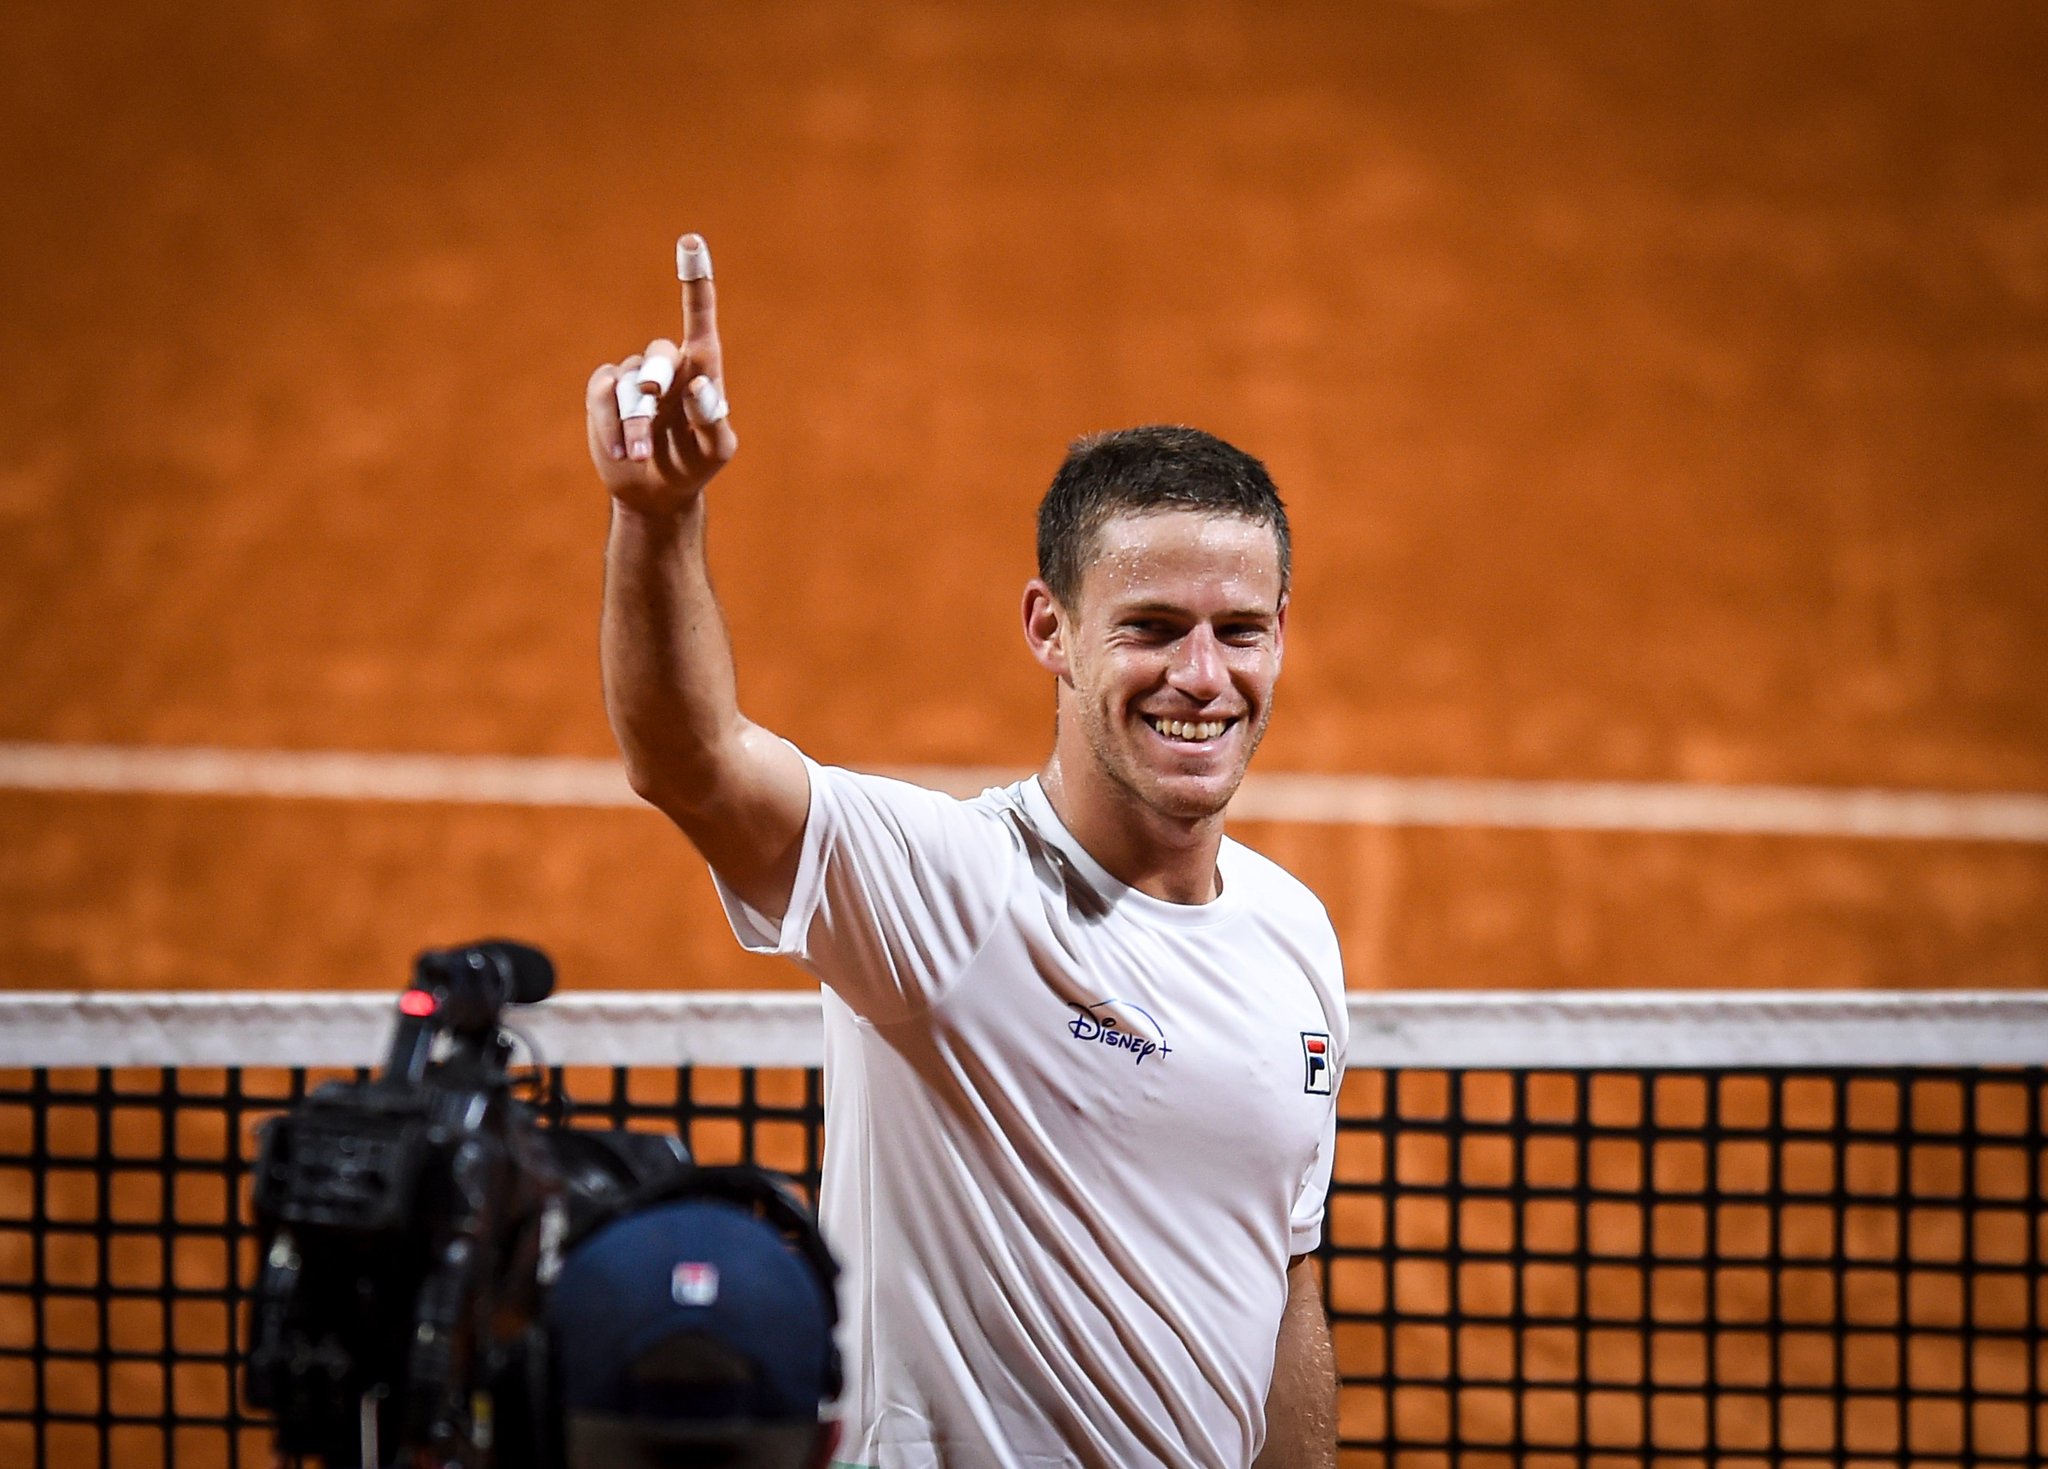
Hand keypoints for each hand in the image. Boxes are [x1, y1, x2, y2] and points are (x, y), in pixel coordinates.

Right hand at [585, 233, 738, 513]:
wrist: (656, 491)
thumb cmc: (694, 464)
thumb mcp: (716, 450)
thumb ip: (714, 420)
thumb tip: (700, 386)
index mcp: (701, 368)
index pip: (699, 318)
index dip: (695, 280)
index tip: (692, 241)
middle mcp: (668, 366)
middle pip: (659, 354)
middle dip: (657, 380)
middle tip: (655, 399)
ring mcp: (634, 377)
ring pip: (629, 388)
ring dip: (637, 426)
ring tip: (643, 455)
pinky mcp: (605, 392)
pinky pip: (604, 394)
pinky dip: (612, 426)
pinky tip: (625, 453)